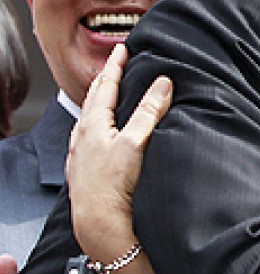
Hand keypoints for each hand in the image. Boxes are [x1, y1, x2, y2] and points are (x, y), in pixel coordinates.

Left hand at [67, 43, 171, 266]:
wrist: (99, 223)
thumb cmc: (112, 186)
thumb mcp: (135, 143)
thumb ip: (149, 112)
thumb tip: (162, 83)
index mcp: (92, 125)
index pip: (105, 86)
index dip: (115, 66)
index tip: (122, 49)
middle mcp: (83, 137)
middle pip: (94, 100)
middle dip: (105, 81)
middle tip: (115, 66)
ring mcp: (82, 154)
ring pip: (91, 119)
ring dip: (102, 103)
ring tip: (110, 96)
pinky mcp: (87, 170)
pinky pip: (92, 137)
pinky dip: (101, 126)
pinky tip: (107, 135)